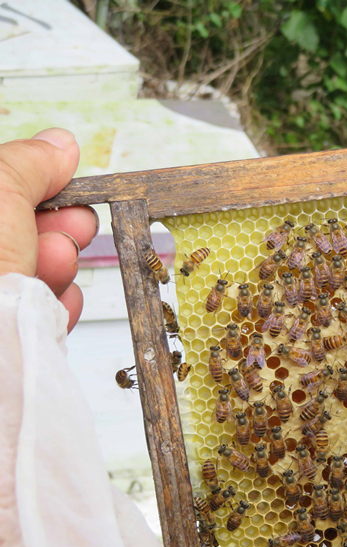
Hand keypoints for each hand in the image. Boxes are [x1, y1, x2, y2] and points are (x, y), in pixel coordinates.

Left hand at [0, 128, 96, 331]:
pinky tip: (52, 304)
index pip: (5, 190)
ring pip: (33, 270)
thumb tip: (57, 146)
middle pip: (21, 229)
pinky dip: (55, 306)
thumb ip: (26, 164)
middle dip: (57, 226)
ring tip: (53, 268)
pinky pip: (39, 309)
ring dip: (59, 267)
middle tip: (74, 225)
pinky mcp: (8, 332)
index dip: (35, 181)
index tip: (61, 177)